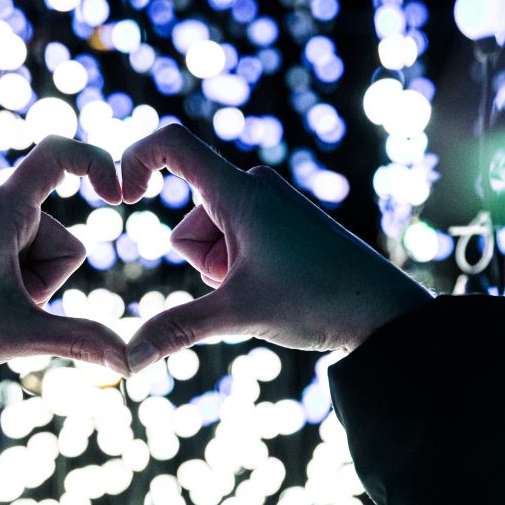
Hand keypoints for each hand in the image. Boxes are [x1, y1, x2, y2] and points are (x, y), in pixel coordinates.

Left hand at [0, 135, 128, 421]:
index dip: (97, 163)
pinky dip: (22, 279)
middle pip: (64, 238)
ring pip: (49, 250)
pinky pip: (29, 252)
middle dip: (48, 278)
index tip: (119, 194)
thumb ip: (80, 340)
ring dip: (34, 283)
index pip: (57, 154)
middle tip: (3, 301)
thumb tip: (132, 362)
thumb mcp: (22, 335)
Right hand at [119, 124, 431, 372]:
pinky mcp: (280, 226)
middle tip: (249, 285)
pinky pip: (234, 246)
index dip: (133, 159)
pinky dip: (240, 272)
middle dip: (202, 263)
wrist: (383, 312)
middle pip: (187, 222)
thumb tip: (127, 361)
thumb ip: (176, 330)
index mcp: (239, 191)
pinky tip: (277, 290)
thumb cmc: (317, 300)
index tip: (120, 197)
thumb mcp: (238, 315)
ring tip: (269, 289)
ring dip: (223, 272)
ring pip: (210, 241)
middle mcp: (253, 188)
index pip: (171, 143)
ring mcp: (268, 208)